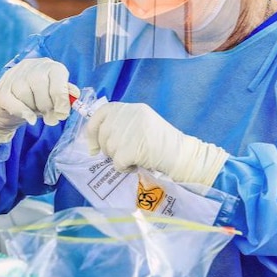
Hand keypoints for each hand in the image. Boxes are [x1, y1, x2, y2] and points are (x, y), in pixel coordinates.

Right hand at [0, 58, 78, 148]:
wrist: (12, 105)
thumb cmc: (40, 99)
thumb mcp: (55, 96)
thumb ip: (65, 94)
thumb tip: (74, 94)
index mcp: (49, 66)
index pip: (56, 74)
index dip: (61, 96)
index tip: (62, 113)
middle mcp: (31, 66)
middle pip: (39, 83)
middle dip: (47, 105)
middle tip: (51, 117)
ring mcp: (14, 76)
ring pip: (24, 92)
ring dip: (34, 108)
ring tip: (38, 112)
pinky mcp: (1, 90)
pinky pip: (12, 101)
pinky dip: (23, 112)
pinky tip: (30, 119)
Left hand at [86, 102, 228, 185]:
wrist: (183, 155)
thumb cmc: (163, 144)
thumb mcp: (142, 125)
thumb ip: (122, 125)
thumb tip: (95, 141)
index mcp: (133, 108)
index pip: (101, 113)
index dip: (92, 130)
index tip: (93, 145)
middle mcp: (130, 116)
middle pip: (103, 134)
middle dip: (109, 149)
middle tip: (124, 154)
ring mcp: (130, 131)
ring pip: (109, 150)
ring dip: (118, 159)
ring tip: (135, 158)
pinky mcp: (131, 148)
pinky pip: (116, 163)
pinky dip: (124, 168)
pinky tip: (136, 166)